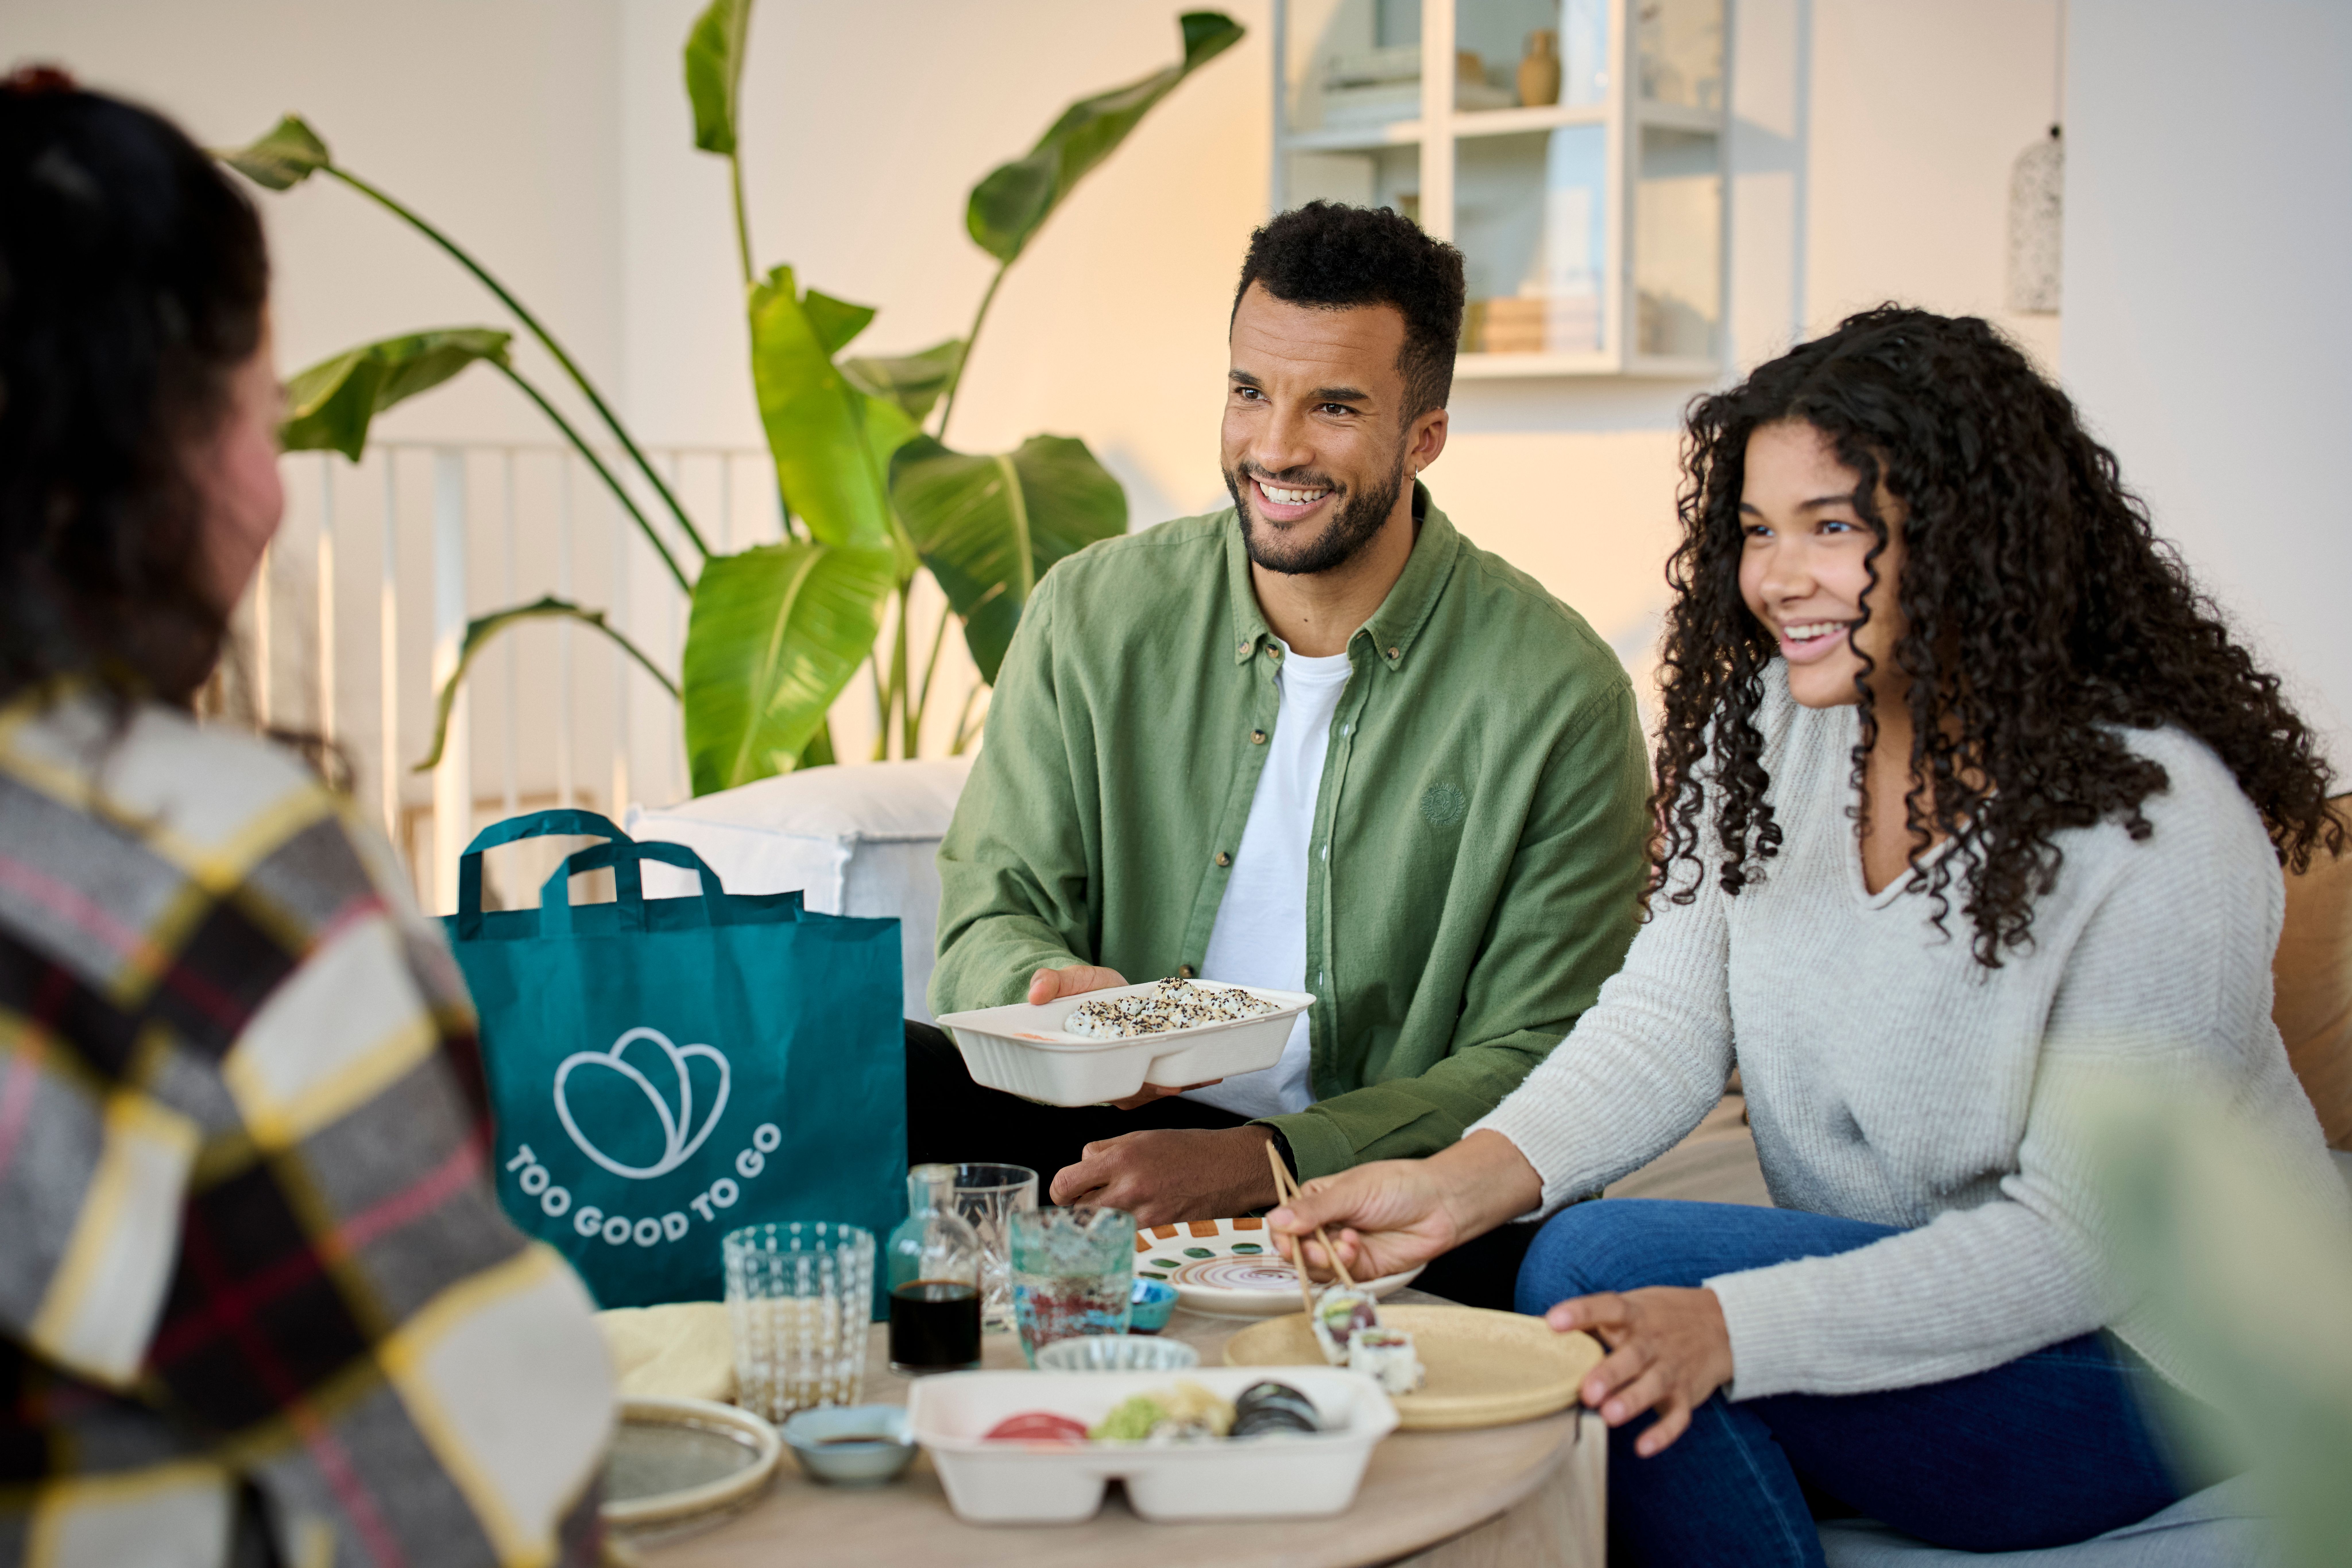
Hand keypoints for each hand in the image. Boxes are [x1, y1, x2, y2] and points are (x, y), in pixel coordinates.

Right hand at [1026, 964, 1215, 1108]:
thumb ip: (1051, 982)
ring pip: (1153, 1087)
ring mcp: (1128, 1068)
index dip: (1130, 1089)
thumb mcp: (1064, 981)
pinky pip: (1167, 1073)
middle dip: (1158, 1089)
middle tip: (1180, 1085)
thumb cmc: (1076, 989)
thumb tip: (1037, 993)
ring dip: (1179, 1083)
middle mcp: (1107, 1070)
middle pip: (1134, 1092)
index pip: (1105, 1083)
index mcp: (1086, 1058)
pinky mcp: (1146, 1059)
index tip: (1152, 1086)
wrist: (1094, 987)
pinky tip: (1211, 1070)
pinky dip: (1189, 1074)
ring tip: (1206, 1075)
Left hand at [1049, 1126, 1277, 1224]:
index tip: (1066, 1193)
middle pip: (1079, 1212)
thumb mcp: (1142, 1137)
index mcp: (1121, 1158)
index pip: (1066, 1182)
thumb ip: (1105, 1152)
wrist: (1230, 1168)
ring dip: (1103, 1224)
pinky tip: (1137, 1223)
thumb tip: (1080, 1166)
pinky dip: (1125, 1234)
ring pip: (1102, 1230)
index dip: (1060, 1191)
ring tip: (1119, 1212)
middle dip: (1078, 1211)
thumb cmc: (1187, 1150)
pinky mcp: (1161, 1234)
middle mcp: (1130, 1188)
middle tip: (1089, 1206)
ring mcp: (1145, 1216)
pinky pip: (1127, 1240)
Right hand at [1265, 1159, 1468, 1283]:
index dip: (1282, 1234)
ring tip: (1344, 1245)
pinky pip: (1340, 1275)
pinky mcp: (1361, 1268)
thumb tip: (1276, 1219)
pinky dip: (1344, 1265)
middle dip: (1302, 1251)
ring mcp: (1343, 1248)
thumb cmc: (1399, 1186)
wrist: (1441, 1205)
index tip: (1286, 1241)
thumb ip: (1314, 1209)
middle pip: (1296, 1248)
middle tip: (1313, 1249)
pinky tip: (1356, 1248)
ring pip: (1315, 1266)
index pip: (1286, 1221)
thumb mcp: (1352, 1191)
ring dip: (1323, 1260)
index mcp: (1318, 1199)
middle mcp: (1326, 1225)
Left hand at [1546, 1287, 1732, 1456]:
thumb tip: (1534, 1327)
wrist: (1722, 1325)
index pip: (1606, 1307)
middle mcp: (1653, 1341)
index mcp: (1634, 1315)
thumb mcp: (1631, 1307)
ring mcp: (1672, 1369)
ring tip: (1608, 1416)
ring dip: (1632, 1401)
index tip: (1552, 1321)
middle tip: (1585, 1391)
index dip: (1580, 1313)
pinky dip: (1663, 1434)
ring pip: (1653, 1385)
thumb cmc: (1658, 1318)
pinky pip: (1677, 1417)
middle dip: (1609, 1373)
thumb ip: (1590, 1320)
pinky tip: (1642, 1447)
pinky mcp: (1686, 1395)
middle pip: (1632, 1355)